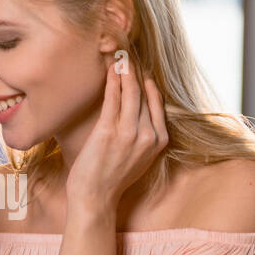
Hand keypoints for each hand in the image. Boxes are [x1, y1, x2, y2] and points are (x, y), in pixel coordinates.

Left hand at [65, 55, 168, 213]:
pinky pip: (113, 98)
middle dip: (136, 72)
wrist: (95, 198)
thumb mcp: (139, 157)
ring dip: (125, 72)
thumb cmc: (112, 178)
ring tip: (119, 57)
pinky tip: (109, 70)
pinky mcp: (109, 132)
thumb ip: (144, 136)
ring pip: (131, 93)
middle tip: (128, 55)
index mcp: (159, 141)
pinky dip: (112, 82)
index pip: (157, 103)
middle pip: (144, 95)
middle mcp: (148, 136)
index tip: (141, 69)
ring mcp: (129, 133)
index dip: (149, 83)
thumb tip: (140, 112)